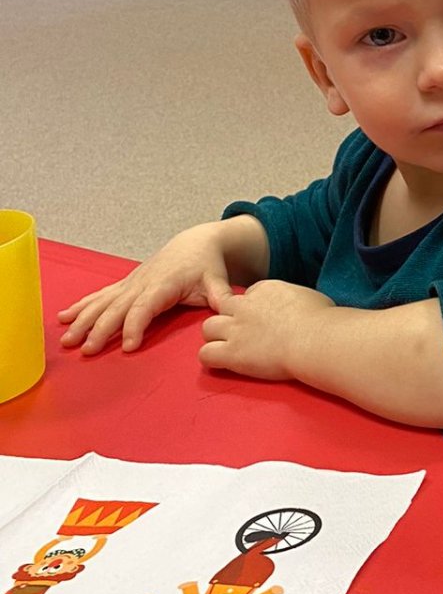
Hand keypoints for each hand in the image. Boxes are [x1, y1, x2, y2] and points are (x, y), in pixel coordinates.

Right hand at [59, 224, 238, 354]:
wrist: (196, 242)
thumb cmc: (207, 265)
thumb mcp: (217, 280)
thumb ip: (222, 297)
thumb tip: (229, 310)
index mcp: (164, 284)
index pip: (144, 308)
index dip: (134, 326)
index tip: (126, 346)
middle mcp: (142, 283)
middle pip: (116, 308)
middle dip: (100, 329)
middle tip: (86, 351)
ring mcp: (130, 283)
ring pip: (102, 302)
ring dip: (82, 320)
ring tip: (66, 339)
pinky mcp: (125, 284)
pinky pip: (99, 296)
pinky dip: (80, 306)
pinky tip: (62, 317)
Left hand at [198, 280, 333, 381]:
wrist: (315, 339)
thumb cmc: (323, 320)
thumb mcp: (311, 297)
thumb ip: (297, 301)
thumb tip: (304, 310)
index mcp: (266, 289)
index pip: (248, 295)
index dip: (253, 308)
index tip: (264, 321)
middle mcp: (245, 306)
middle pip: (222, 307)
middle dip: (229, 319)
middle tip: (244, 334)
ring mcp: (236, 329)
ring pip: (207, 328)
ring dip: (216, 337)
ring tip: (231, 349)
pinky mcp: (232, 353)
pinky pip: (206, 354)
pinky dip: (212, 359)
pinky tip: (225, 363)